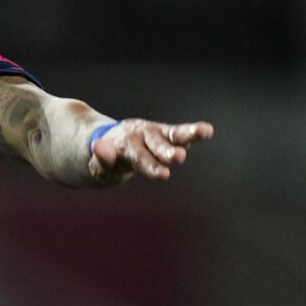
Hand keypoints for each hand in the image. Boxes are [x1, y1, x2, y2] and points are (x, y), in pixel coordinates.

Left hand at [88, 119, 213, 182]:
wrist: (107, 141)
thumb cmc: (106, 160)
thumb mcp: (100, 167)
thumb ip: (101, 160)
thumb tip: (98, 146)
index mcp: (124, 146)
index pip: (138, 158)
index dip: (151, 166)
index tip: (164, 174)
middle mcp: (141, 136)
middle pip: (156, 145)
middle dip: (167, 151)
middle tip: (179, 157)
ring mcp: (154, 133)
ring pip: (172, 133)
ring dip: (188, 133)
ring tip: (205, 131)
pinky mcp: (165, 133)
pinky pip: (180, 132)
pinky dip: (193, 131)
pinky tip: (208, 130)